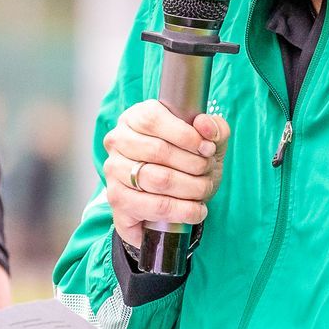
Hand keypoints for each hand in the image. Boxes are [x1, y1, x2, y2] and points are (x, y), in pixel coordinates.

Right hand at [103, 101, 228, 248]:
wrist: (178, 198)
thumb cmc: (190, 161)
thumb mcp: (209, 140)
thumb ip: (214, 127)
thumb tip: (204, 125)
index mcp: (135, 118)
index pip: (153, 120)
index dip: (186, 135)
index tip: (208, 148)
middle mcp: (117, 143)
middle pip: (157, 151)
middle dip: (194, 164)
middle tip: (208, 170)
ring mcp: (113, 173)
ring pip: (158, 180)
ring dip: (192, 188)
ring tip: (204, 189)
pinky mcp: (118, 202)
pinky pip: (155, 208)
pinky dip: (184, 210)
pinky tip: (197, 210)